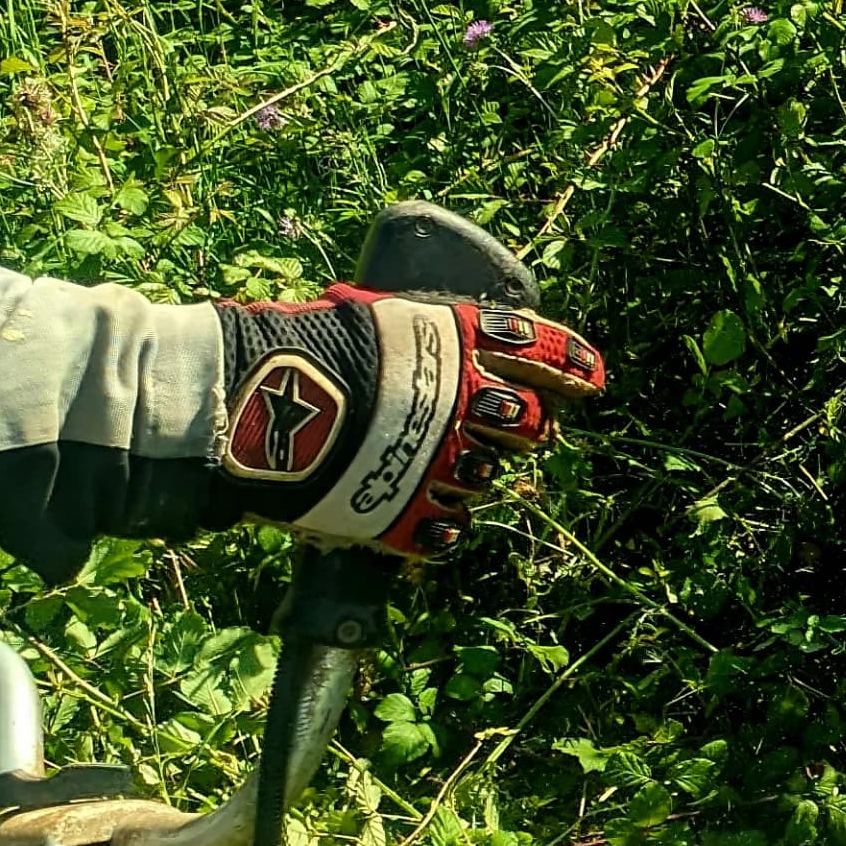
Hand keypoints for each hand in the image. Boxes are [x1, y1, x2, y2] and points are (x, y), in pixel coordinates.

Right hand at [211, 289, 608, 557]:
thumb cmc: (301, 344)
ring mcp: (444, 464)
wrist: (254, 402)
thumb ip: (412, 332)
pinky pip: (446, 531)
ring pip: (489, 478)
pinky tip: (427, 521)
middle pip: (531, 422)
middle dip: (528, 427)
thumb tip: (414, 328)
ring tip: (438, 466)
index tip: (592, 377)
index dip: (573, 364)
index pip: (543, 349)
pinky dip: (439, 527)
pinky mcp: (410, 515)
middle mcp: (468, 406)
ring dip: (474, 474)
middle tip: (511, 428)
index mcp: (462, 344)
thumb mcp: (368, 314)